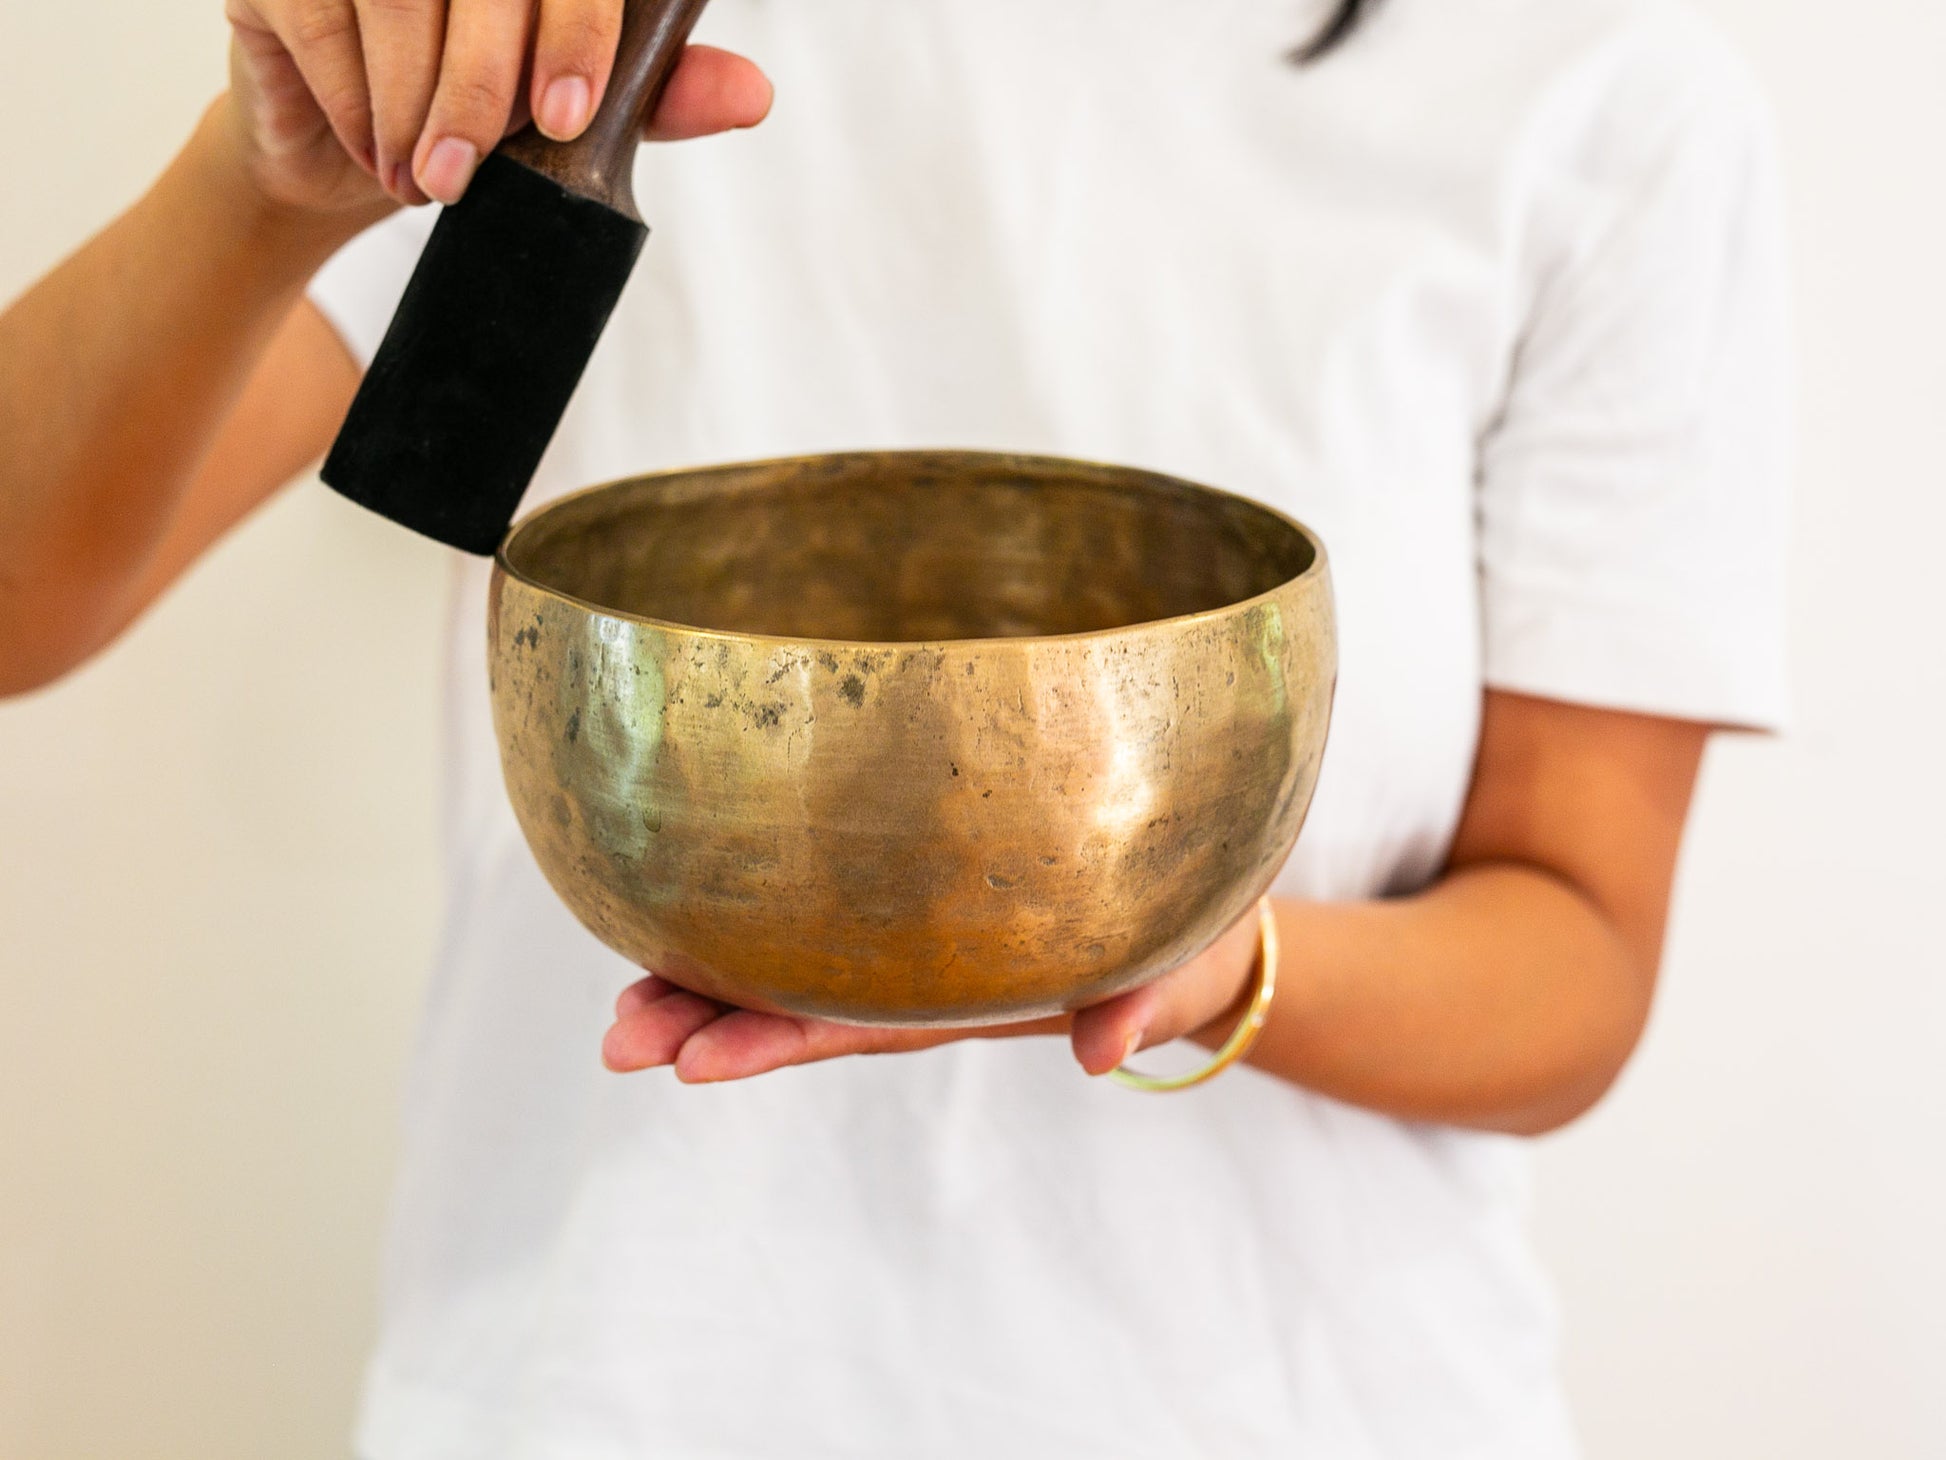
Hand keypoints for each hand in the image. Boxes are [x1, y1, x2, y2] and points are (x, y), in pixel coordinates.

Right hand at [220, 0, 772, 216]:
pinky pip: (325, 21)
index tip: (566, 118)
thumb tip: (753, 93)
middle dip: (483, 89)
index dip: (576, 31)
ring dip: (416, 108)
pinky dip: (357, 104)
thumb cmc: (464, 123)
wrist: (342, 163)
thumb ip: (653, 96)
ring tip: (428, 181)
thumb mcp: (568, 117)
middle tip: (473, 177)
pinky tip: (379, 153)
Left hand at [602, 908, 1266, 1083]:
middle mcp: (925, 981)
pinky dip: (754, 933)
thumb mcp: (1177, 971)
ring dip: (709, 992)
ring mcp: (917, 951)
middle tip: (619, 1042)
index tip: (692, 1062)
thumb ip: (1141, 1006)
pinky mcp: (924, 912)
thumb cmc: (1191, 944)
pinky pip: (828, 928)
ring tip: (623, 1012)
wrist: (1203, 930)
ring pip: (798, 975)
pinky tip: (688, 923)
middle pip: (803, 1011)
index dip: (775, 1041)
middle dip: (709, 1026)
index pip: (859, 1025)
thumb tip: (1102, 1057)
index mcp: (973, 995)